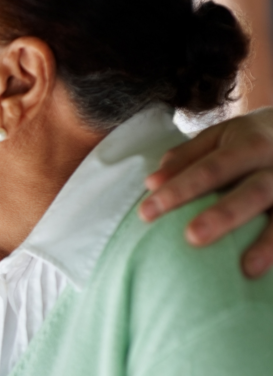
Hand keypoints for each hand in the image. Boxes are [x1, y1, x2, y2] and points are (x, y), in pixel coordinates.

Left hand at [139, 107, 272, 277]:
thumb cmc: (248, 140)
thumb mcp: (218, 137)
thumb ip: (185, 158)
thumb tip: (152, 183)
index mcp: (250, 143)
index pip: (209, 169)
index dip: (179, 190)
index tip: (146, 213)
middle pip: (253, 191)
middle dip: (224, 215)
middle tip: (192, 237)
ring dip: (268, 242)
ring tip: (248, 268)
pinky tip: (263, 271)